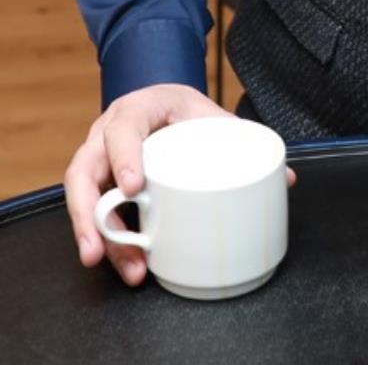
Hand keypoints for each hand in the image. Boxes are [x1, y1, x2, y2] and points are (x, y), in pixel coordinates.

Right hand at [64, 84, 234, 285]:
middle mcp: (106, 133)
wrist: (163, 103)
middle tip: (99, 247)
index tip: (135, 186)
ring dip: (95, 235)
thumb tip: (286, 177)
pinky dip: (106, 238)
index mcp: (137, 110)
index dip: (124, 156)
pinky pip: (92, 211)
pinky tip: (125, 261)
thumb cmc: (183, 110)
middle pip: (82, 170)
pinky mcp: (99, 184)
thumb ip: (245, 141)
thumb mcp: (210, 116)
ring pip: (81, 197)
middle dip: (87, 212)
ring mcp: (98, 160)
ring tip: (118, 265)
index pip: (123, 128)